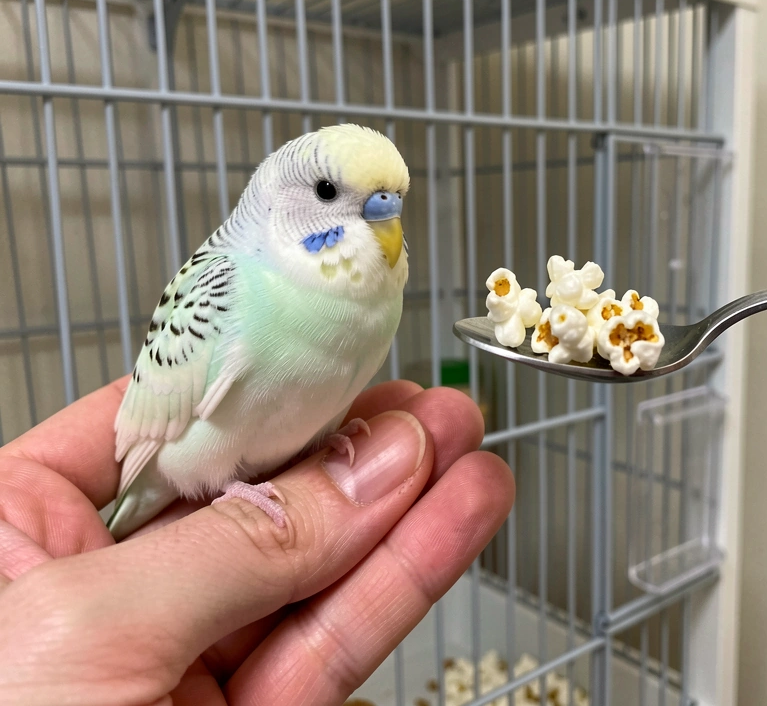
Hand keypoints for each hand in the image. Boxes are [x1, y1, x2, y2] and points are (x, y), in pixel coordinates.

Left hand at [0, 378, 513, 704]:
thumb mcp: (82, 636)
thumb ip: (241, 547)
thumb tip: (368, 465)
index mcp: (19, 530)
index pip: (164, 422)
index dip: (267, 382)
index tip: (352, 352)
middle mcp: (106, 588)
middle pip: (258, 491)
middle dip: (356, 446)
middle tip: (438, 405)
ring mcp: (182, 662)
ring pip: (314, 567)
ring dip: (404, 510)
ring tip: (473, 453)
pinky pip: (334, 639)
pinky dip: (401, 582)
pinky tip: (455, 523)